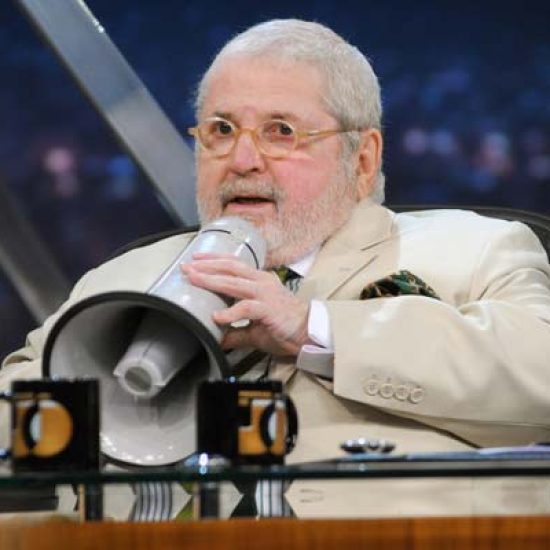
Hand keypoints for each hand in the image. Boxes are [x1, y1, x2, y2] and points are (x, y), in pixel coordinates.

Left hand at [180, 252, 310, 356]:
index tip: (195, 261)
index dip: (214, 261)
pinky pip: (246, 308)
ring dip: (212, 280)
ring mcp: (266, 294)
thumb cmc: (286, 328)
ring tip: (194, 279)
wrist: (309, 334)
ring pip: (234, 282)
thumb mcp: (255, 329)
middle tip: (186, 266)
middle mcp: (262, 283)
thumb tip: (218, 337)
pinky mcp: (269, 309)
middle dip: (206, 266)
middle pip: (230, 268)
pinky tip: (217, 317)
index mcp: (259, 281)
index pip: (233, 265)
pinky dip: (230, 312)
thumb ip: (236, 331)